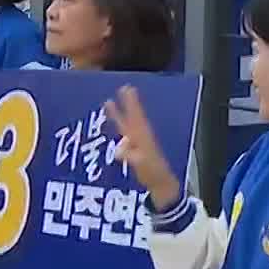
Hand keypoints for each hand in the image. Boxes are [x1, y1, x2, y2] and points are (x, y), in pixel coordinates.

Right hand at [107, 85, 179, 209]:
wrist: (159, 181)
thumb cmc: (152, 173)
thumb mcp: (141, 165)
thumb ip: (131, 157)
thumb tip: (118, 151)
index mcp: (142, 136)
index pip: (135, 116)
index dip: (130, 104)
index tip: (127, 90)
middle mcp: (140, 135)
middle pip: (132, 115)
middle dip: (127, 103)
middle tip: (123, 87)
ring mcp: (137, 141)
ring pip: (127, 123)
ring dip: (119, 113)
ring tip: (109, 102)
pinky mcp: (135, 148)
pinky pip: (125, 132)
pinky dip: (119, 125)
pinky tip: (114, 122)